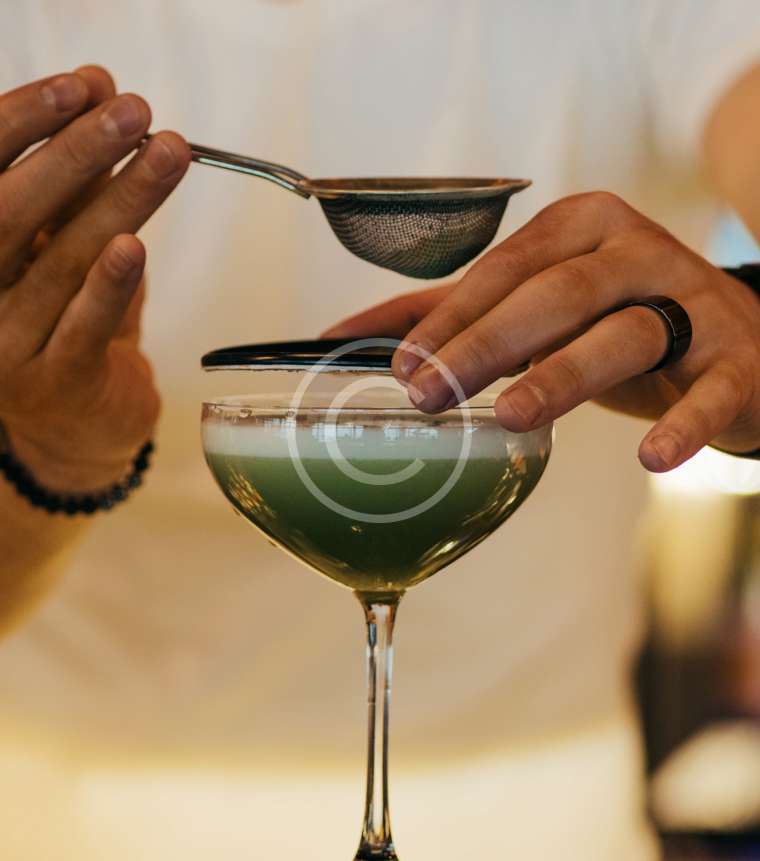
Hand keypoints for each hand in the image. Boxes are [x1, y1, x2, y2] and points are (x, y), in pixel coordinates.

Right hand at [0, 67, 189, 493]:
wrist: (76, 421)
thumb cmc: (65, 319)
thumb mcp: (60, 242)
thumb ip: (75, 180)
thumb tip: (103, 93)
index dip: (25, 123)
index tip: (84, 85)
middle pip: (9, 213)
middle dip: (73, 155)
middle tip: (133, 113)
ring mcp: (5, 346)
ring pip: (61, 264)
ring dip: (120, 203)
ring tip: (167, 155)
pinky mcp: (55, 385)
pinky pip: (83, 330)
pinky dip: (110, 288)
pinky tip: (134, 247)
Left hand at [324, 192, 759, 471]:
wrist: (737, 340)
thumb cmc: (616, 317)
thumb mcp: (537, 303)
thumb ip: (448, 312)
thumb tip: (343, 334)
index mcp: (583, 228)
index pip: (506, 268)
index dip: (453, 317)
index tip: (403, 368)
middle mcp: (637, 252)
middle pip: (557, 293)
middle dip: (488, 342)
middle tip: (432, 394)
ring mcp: (694, 304)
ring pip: (625, 333)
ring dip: (565, 373)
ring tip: (513, 416)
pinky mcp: (739, 361)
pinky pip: (712, 391)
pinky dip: (684, 423)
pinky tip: (651, 459)